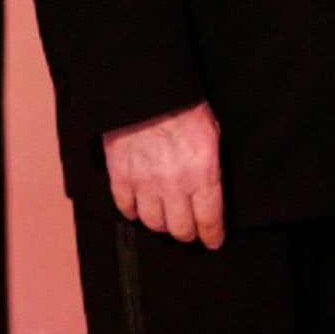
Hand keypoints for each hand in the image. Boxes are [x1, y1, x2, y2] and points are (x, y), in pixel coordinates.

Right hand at [102, 100, 223, 247]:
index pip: (209, 218)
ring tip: (167, 220)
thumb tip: (213, 187)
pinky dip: (134, 212)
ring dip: (162, 225)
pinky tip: (140, 208)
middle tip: (191, 232)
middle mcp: (174, 186)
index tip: (214, 241)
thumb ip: (211, 166)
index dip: (212, 235)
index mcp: (202, 173)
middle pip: (180, 228)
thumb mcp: (213, 134)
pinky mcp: (121, 179)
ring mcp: (145, 184)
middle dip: (188, 233)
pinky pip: (126, 209)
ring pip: (153, 223)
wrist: (149, 92)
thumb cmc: (186, 107)